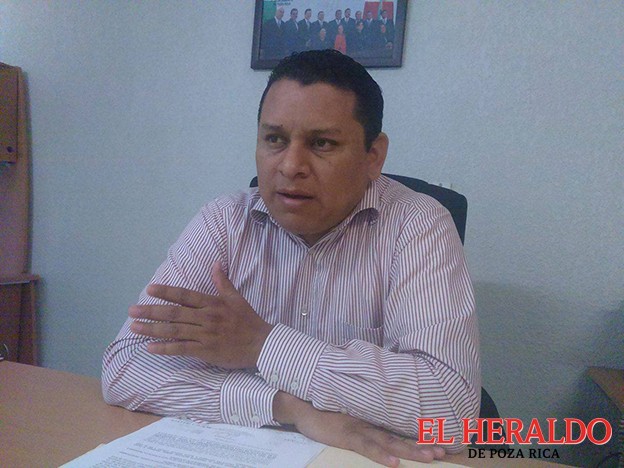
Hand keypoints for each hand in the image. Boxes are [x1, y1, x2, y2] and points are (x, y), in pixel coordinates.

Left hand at [129, 261, 272, 368]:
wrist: (261, 344)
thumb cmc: (248, 321)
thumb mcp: (236, 298)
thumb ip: (223, 282)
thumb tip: (216, 263)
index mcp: (212, 303)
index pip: (185, 295)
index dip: (166, 292)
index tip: (150, 290)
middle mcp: (206, 317)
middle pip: (174, 313)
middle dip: (151, 311)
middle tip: (132, 310)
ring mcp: (205, 335)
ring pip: (174, 331)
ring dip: (152, 329)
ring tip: (134, 327)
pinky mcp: (205, 351)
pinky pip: (181, 349)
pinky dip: (165, 348)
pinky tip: (150, 347)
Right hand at [273, 392, 444, 466]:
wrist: (300, 402)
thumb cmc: (322, 409)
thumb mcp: (346, 413)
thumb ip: (362, 417)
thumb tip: (379, 426)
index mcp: (369, 417)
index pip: (397, 428)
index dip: (418, 435)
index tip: (439, 441)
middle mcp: (368, 421)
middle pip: (399, 435)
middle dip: (422, 444)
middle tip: (444, 451)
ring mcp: (358, 427)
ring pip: (389, 441)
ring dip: (410, 450)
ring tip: (430, 457)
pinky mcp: (345, 434)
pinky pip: (366, 446)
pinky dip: (381, 454)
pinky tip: (394, 462)